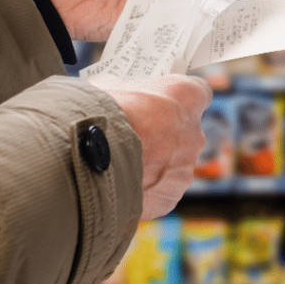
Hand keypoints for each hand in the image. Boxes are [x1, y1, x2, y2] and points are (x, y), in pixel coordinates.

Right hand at [88, 74, 211, 219]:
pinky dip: (145, 189)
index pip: (197, 92)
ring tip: (123, 164)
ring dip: (154, 164)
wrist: (87, 160)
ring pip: (173, 165)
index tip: (163, 102)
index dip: (179, 98)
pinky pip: (161, 191)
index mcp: (185, 97)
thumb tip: (113, 92)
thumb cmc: (101, 115)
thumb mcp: (108, 87)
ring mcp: (185, 168)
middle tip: (136, 135)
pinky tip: (122, 184)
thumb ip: (123, 90)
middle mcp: (194, 133)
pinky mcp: (171, 196)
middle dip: (163, 134)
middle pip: (185, 132)